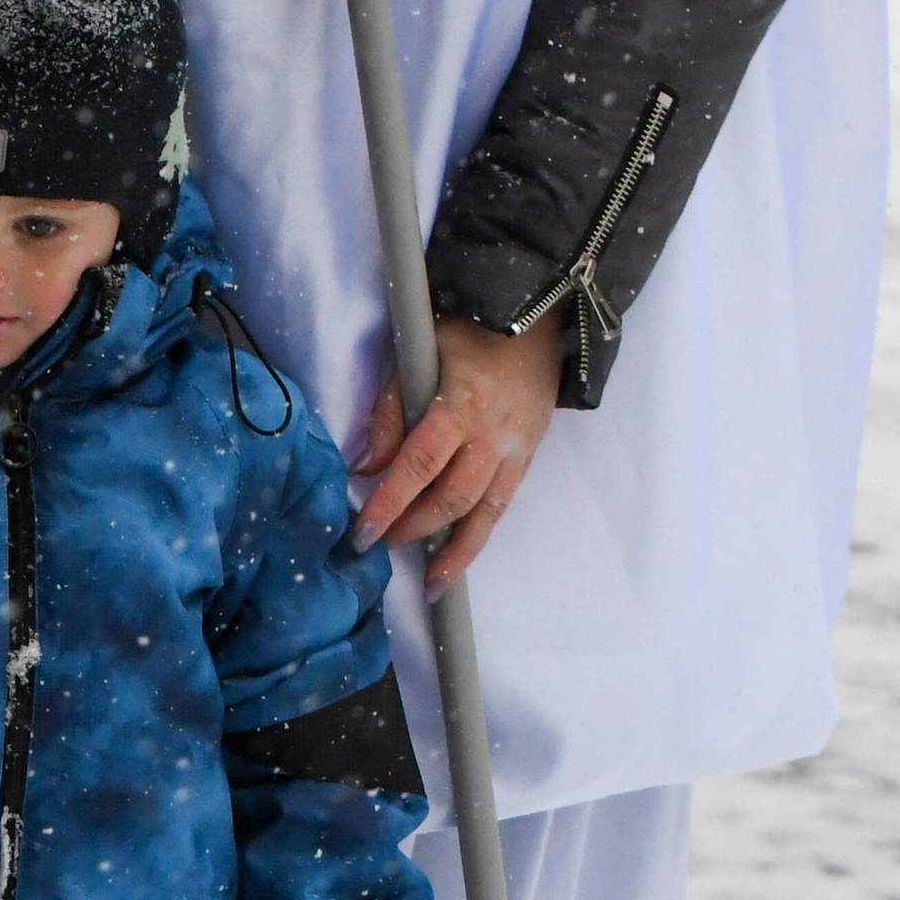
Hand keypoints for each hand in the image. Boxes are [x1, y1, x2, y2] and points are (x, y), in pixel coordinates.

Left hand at [352, 312, 560, 598]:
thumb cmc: (467, 331)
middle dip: (412, 528)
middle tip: (378, 547)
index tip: (362, 532)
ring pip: (485, 513)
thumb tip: (365, 465)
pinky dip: (479, 536)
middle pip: (451, 498)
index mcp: (460, 405)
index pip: (418, 465)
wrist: (537, 318)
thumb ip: (389, 410)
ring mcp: (516, 450)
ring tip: (429, 582)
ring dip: (454, 552)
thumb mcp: (417, 354)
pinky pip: (502, 506)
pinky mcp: (528, 457)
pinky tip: (458, 556)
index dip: (389, 502)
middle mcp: (493, 435)